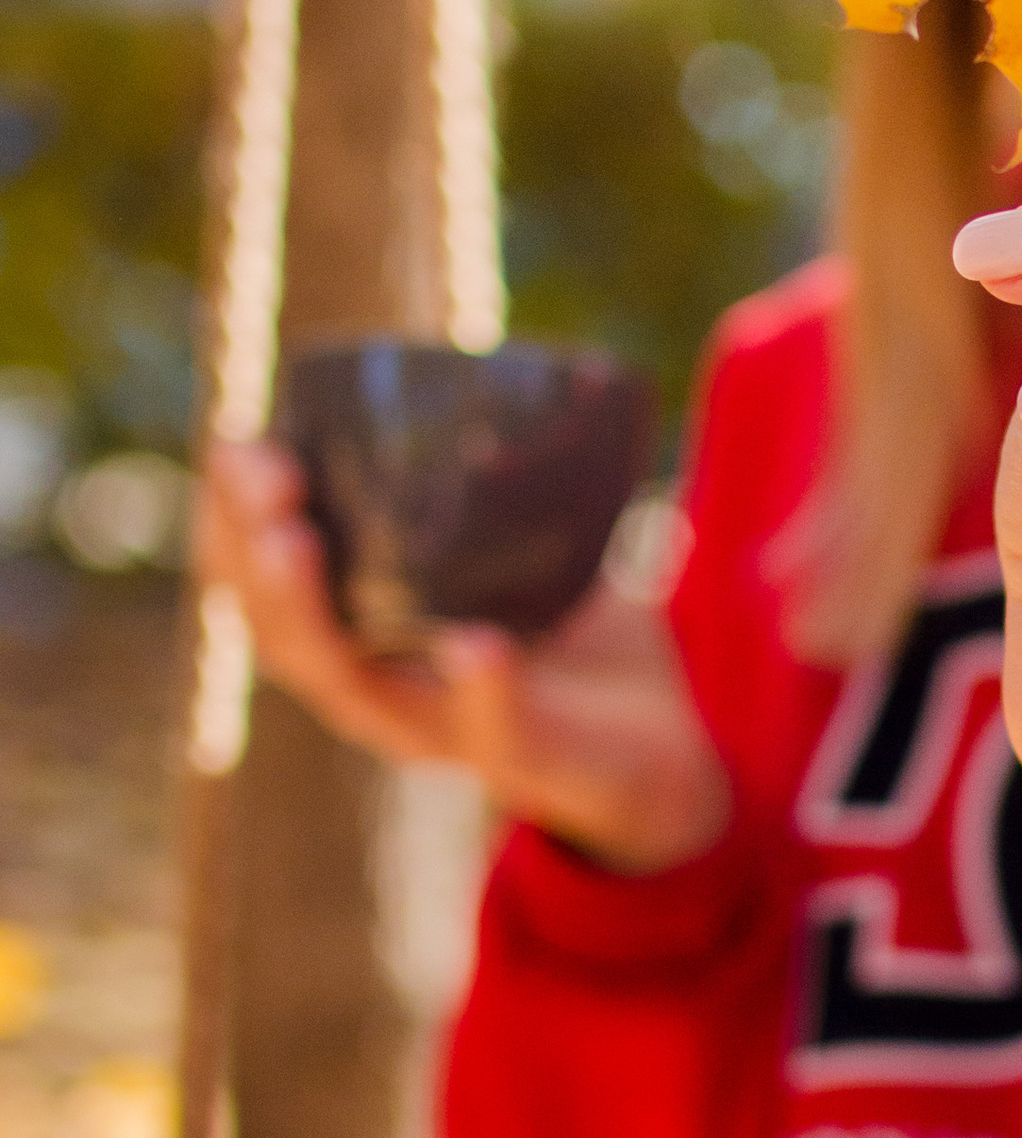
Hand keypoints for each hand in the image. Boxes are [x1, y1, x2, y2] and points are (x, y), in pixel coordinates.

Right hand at [197, 440, 730, 873]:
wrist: (673, 743)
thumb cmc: (578, 638)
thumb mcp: (530, 550)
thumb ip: (508, 484)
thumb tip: (520, 375)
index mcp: (368, 637)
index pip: (265, 586)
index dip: (232, 522)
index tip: (237, 445)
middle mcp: (388, 691)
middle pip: (285, 638)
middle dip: (253, 557)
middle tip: (266, 481)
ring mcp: (449, 734)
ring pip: (353, 691)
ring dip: (313, 617)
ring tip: (299, 545)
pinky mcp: (529, 762)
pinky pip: (493, 731)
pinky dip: (479, 688)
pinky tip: (471, 644)